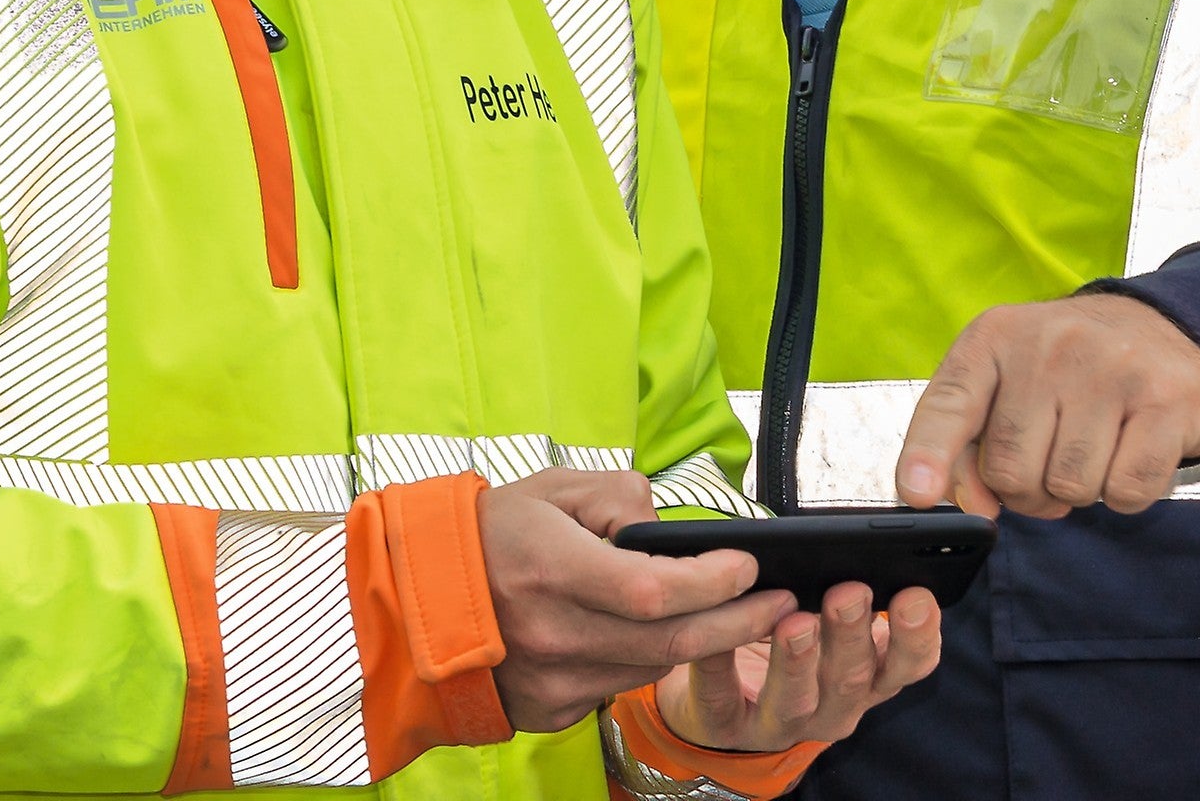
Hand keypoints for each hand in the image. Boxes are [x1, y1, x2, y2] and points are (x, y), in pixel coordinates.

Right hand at [480, 469, 795, 730]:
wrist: (416, 600)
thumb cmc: (490, 535)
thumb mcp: (553, 489)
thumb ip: (621, 498)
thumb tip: (669, 528)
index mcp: (552, 569)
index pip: (655, 590)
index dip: (713, 580)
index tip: (749, 564)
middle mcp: (552, 633)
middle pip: (670, 643)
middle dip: (740, 623)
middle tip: (783, 603)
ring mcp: (550, 679)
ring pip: (651, 668)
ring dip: (700, 644)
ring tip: (738, 614)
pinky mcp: (549, 709)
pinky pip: (618, 686)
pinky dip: (648, 661)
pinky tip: (663, 636)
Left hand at [657, 580, 946, 753]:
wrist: (726, 702)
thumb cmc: (791, 642)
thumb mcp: (835, 621)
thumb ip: (852, 590)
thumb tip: (860, 541)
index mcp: (870, 677)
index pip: (910, 664)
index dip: (917, 635)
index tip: (915, 595)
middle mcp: (834, 708)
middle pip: (853, 679)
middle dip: (851, 634)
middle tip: (848, 592)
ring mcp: (781, 724)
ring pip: (795, 701)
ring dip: (797, 661)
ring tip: (793, 623)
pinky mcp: (727, 728)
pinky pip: (720, 700)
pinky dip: (718, 667)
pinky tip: (716, 640)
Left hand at [893, 293, 1199, 517]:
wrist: (1165, 331)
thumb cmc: (1071, 370)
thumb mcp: (1006, 384)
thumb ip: (969, 446)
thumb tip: (974, 506)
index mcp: (997, 337)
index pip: (950, 403)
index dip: (928, 455)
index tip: (917, 494)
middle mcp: (1051, 344)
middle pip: (1010, 471)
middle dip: (1029, 491)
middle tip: (1051, 462)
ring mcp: (1113, 368)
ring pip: (1070, 488)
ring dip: (1079, 492)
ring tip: (1093, 450)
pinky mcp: (1166, 400)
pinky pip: (1126, 490)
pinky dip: (1125, 494)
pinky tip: (1129, 454)